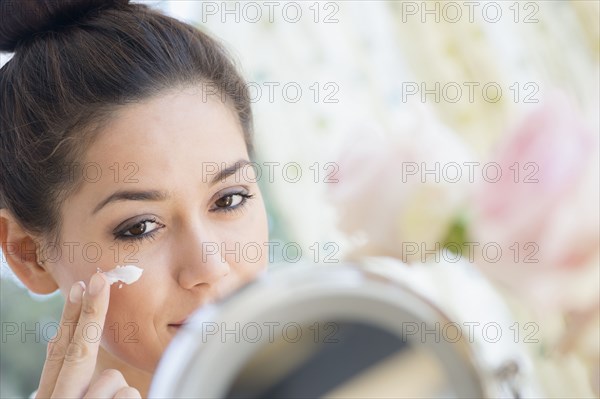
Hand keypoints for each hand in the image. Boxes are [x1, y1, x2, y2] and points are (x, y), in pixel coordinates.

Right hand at [35, 273, 140, 397]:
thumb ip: (77, 385)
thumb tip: (71, 350)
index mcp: (51, 396)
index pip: (58, 351)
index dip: (68, 317)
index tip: (78, 286)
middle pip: (77, 348)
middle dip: (90, 311)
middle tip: (99, 278)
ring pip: (114, 378)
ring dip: (120, 394)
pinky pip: (129, 394)